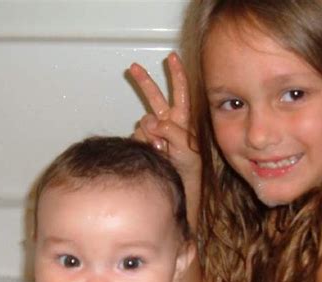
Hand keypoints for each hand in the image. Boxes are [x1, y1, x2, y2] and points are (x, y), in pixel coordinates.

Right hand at [129, 52, 199, 181]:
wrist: (177, 184)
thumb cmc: (188, 167)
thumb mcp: (187, 147)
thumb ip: (172, 131)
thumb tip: (152, 121)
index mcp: (183, 118)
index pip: (180, 91)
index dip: (176, 74)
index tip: (171, 57)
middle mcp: (168, 121)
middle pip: (154, 97)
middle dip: (144, 82)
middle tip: (132, 67)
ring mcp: (154, 132)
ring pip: (144, 122)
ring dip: (150, 135)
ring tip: (162, 151)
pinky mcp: (144, 141)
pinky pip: (138, 137)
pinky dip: (144, 144)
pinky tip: (153, 153)